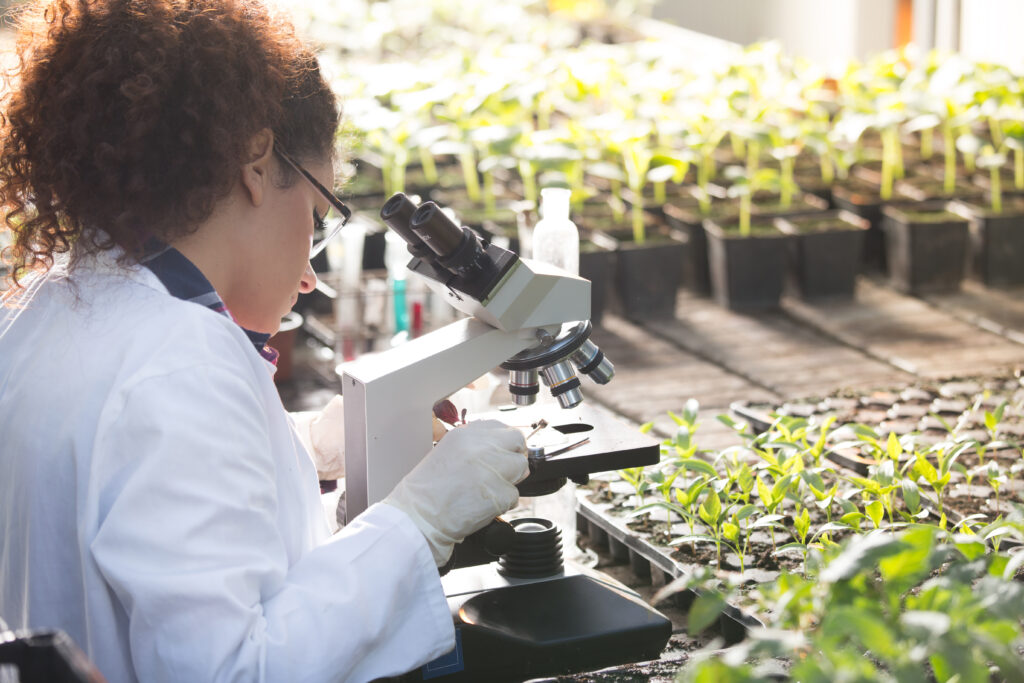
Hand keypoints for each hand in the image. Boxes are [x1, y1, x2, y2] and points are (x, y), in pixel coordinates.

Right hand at [383, 420, 527, 565]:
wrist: (418, 517)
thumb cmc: (428, 491)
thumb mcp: (448, 453)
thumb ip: (477, 446)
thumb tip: (507, 452)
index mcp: (466, 434)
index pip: (504, 429)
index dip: (506, 444)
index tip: (504, 453)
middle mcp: (481, 447)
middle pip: (518, 443)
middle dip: (515, 457)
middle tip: (504, 473)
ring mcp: (492, 469)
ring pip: (521, 468)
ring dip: (510, 481)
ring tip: (487, 490)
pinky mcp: (499, 493)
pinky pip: (514, 495)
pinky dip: (503, 503)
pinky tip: (483, 505)